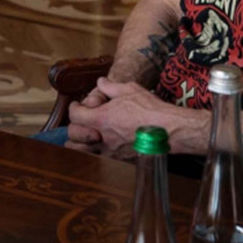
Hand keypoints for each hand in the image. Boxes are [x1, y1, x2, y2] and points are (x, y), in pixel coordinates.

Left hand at [65, 77, 185, 158]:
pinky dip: (95, 153)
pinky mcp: (120, 160)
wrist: (169, 130)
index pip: (74, 115)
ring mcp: (111, 152)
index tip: (78, 104)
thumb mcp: (129, 89)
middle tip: (82, 120)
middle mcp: (102, 138)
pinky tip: (101, 145)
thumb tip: (101, 82)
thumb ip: (110, 86)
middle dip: (75, 126)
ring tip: (86, 136)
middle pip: (73, 135)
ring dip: (80, 143)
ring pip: (82, 152)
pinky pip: (99, 160)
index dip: (74, 107)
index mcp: (101, 119)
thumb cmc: (150, 109)